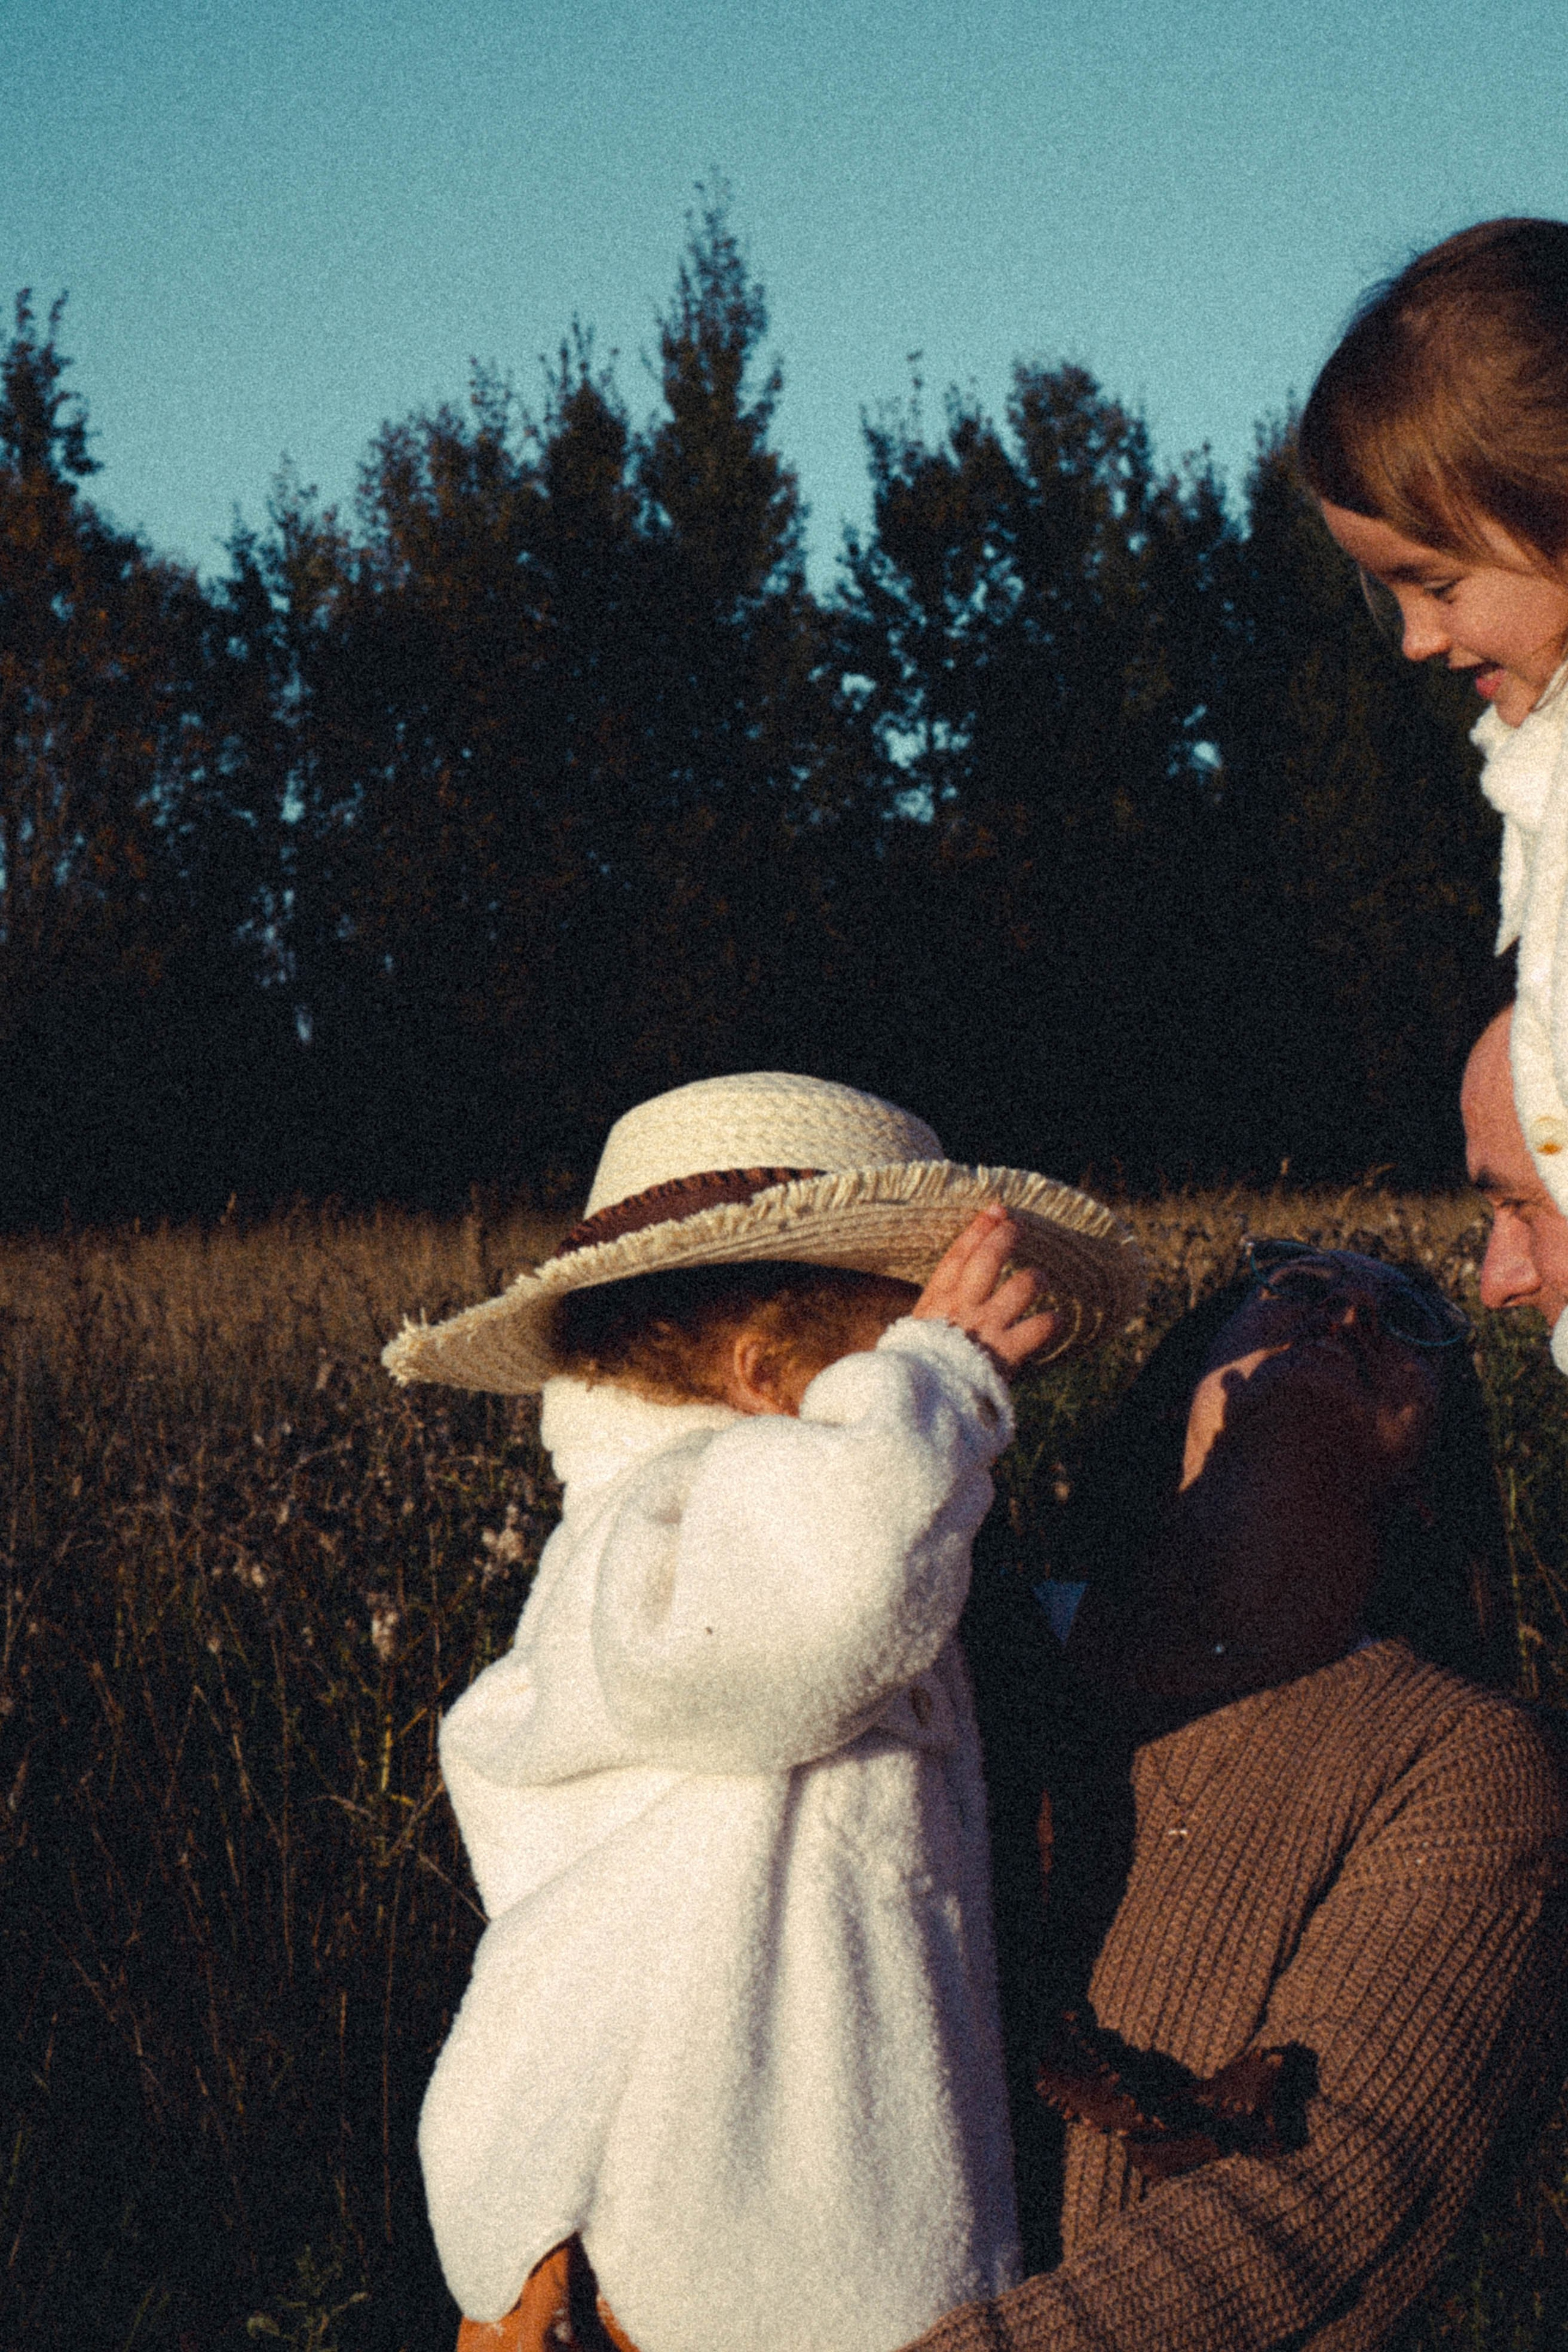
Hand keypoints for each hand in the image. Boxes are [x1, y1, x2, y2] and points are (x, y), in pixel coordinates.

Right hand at [911, 1204, 1060, 1374]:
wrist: (922, 1403)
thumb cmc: (920, 1369)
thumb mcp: (918, 1334)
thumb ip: (938, 1314)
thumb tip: (952, 1297)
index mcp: (937, 1302)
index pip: (958, 1256)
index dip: (979, 1229)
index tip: (996, 1209)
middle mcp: (962, 1309)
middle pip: (987, 1260)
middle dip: (1004, 1237)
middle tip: (1017, 1227)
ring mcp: (985, 1328)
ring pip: (1020, 1287)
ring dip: (1034, 1278)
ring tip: (1042, 1278)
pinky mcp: (1006, 1352)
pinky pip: (1039, 1328)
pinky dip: (1051, 1322)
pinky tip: (1057, 1320)